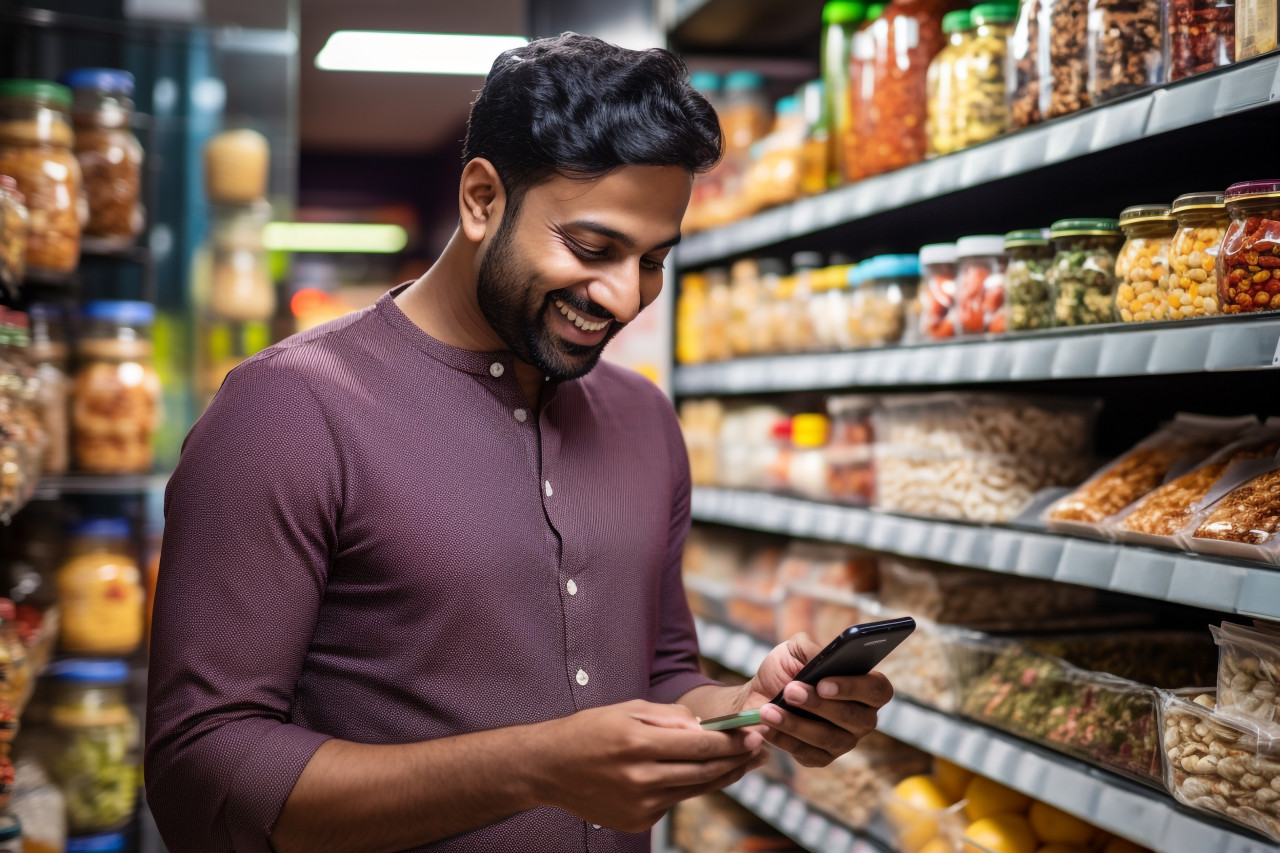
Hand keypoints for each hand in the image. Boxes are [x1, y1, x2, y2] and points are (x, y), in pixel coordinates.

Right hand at [535, 700, 767, 832]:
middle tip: (758, 749)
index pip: (699, 745)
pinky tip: (704, 775)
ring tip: (743, 763)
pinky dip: (689, 787)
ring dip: (722, 776)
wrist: (550, 768)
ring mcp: (639, 804)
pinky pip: (673, 801)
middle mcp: (640, 777)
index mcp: (638, 743)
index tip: (753, 733)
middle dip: (735, 759)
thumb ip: (669, 716)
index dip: (731, 740)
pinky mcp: (637, 821)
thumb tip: (704, 727)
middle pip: (703, 771)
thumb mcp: (628, 709)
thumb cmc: (590, 730)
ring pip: (693, 789)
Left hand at [745, 633, 893, 767]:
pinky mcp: (822, 758)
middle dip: (818, 704)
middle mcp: (862, 717)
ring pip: (829, 738)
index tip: (823, 683)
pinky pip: (808, 753)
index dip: (854, 687)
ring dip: (796, 724)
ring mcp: (845, 740)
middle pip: (854, 717)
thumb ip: (810, 649)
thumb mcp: (795, 649)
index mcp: (865, 687)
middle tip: (790, 691)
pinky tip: (767, 727)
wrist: (760, 693)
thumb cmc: (786, 669)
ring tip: (769, 710)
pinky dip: (785, 740)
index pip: (878, 689)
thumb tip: (820, 658)